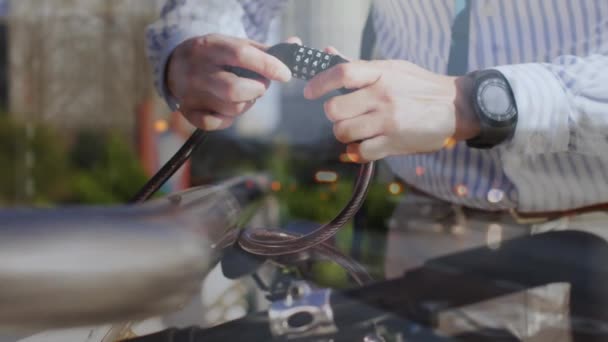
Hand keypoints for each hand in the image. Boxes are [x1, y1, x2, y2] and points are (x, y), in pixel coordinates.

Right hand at [167, 34, 297, 129]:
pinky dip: (228, 119)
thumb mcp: (235, 45)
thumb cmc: (216, 55)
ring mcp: (190, 92)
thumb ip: (265, 50)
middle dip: (257, 90)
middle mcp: (198, 70)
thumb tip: (296, 43)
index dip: (268, 66)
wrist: (175, 64)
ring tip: (243, 94)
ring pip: (231, 108)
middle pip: (234, 89)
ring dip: (247, 104)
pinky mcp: (188, 111)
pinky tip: (227, 108)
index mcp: (211, 47)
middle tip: (260, 86)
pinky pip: (216, 124)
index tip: (285, 74)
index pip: (242, 55)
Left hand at [304, 49, 478, 161]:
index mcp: (382, 73)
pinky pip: (361, 152)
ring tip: (357, 130)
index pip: (342, 73)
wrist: (456, 108)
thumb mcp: (394, 68)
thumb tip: (329, 52)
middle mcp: (383, 96)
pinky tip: (364, 145)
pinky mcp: (395, 143)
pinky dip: (357, 152)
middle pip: (335, 110)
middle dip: (334, 116)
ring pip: (343, 133)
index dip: (320, 83)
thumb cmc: (420, 87)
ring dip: (345, 134)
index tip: (310, 92)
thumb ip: (361, 66)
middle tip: (344, 115)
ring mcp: (388, 121)